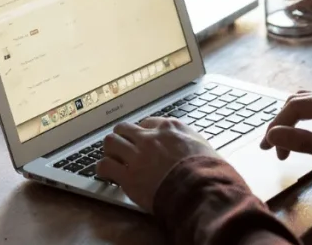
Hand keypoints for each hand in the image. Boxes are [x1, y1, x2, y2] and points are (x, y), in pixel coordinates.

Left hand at [97, 118, 220, 210]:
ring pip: (110, 142)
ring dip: (110, 151)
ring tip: (112, 159)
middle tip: (123, 148)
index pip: (147, 123)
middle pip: (124, 128)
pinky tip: (106, 175)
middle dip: (122, 137)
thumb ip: (190, 140)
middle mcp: (150, 137)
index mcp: (169, 128)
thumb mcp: (203, 145)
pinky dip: (103, 169)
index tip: (142, 141)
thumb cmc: (207, 170)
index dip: (143, 133)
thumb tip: (189, 144)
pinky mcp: (128, 176)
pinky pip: (105, 166)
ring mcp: (137, 155)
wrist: (200, 189)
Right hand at [261, 91, 311, 186]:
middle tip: (270, 148)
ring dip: (291, 123)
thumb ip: (304, 141)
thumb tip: (273, 135)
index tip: (269, 147)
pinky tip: (299, 138)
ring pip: (307, 107)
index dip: (279, 124)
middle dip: (282, 123)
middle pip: (300, 102)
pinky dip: (303, 125)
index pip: (298, 105)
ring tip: (281, 145)